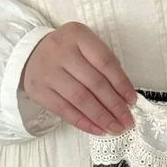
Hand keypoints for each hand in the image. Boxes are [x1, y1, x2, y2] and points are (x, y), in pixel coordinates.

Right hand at [21, 21, 136, 136]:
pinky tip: (99, 130)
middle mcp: (60, 50)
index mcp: (77, 35)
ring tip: (116, 129)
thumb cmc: (70, 55)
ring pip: (80, 98)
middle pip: (94, 83)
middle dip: (115, 106)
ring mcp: (47, 70)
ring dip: (102, 117)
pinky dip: (84, 123)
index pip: (105, 62)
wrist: (33, 54)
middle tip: (128, 121)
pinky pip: (65, 110)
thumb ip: (107, 69)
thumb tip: (126, 100)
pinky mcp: (39, 89)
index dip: (122, 84)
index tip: (133, 102)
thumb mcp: (88, 50)